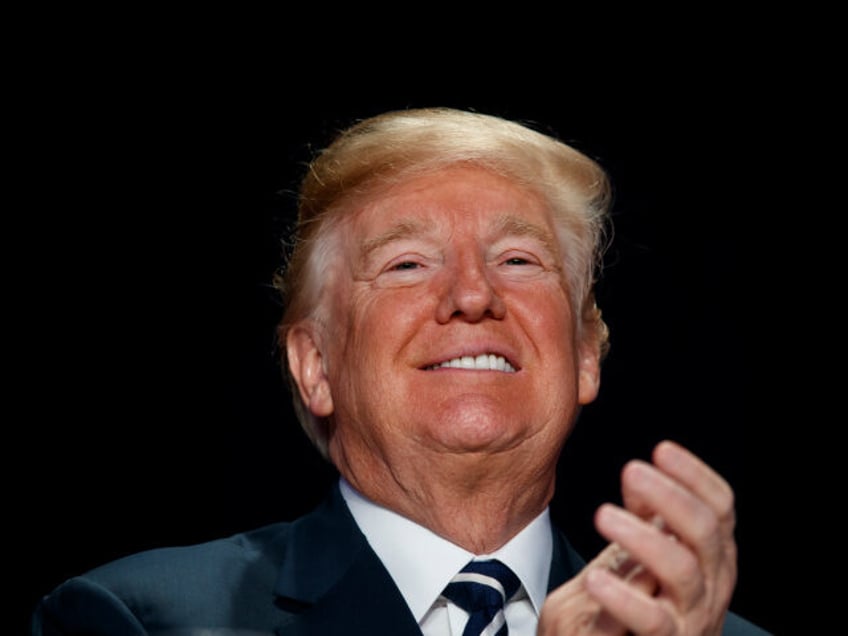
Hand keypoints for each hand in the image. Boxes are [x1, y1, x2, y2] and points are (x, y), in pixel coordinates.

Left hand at [538, 440, 737, 634]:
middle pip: (705, 531)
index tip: (662, 450)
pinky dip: (624, 598)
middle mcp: (710, 584)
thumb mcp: (646, 557)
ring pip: (682, 569)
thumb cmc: (640, 609)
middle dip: (670, 495)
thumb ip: (647, 520)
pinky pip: (653, 620)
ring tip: (603, 515)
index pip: (720, 507)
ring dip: (643, 536)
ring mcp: (692, 617)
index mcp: (710, 557)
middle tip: (632, 471)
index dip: (695, 475)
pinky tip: (597, 579)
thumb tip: (637, 476)